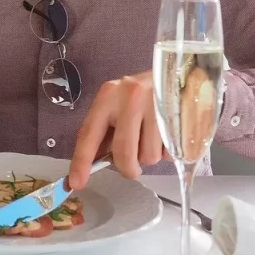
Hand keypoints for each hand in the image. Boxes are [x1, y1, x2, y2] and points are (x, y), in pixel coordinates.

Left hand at [68, 71, 168, 189]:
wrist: (179, 71)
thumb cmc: (141, 95)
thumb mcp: (117, 104)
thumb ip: (106, 130)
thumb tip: (96, 161)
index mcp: (108, 95)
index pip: (89, 133)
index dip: (81, 161)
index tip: (75, 183)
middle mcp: (130, 97)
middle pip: (123, 152)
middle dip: (127, 168)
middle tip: (131, 166)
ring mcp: (157, 106)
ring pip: (149, 156)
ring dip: (150, 156)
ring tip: (153, 136)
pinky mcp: (179, 115)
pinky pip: (169, 153)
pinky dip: (167, 151)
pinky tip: (167, 133)